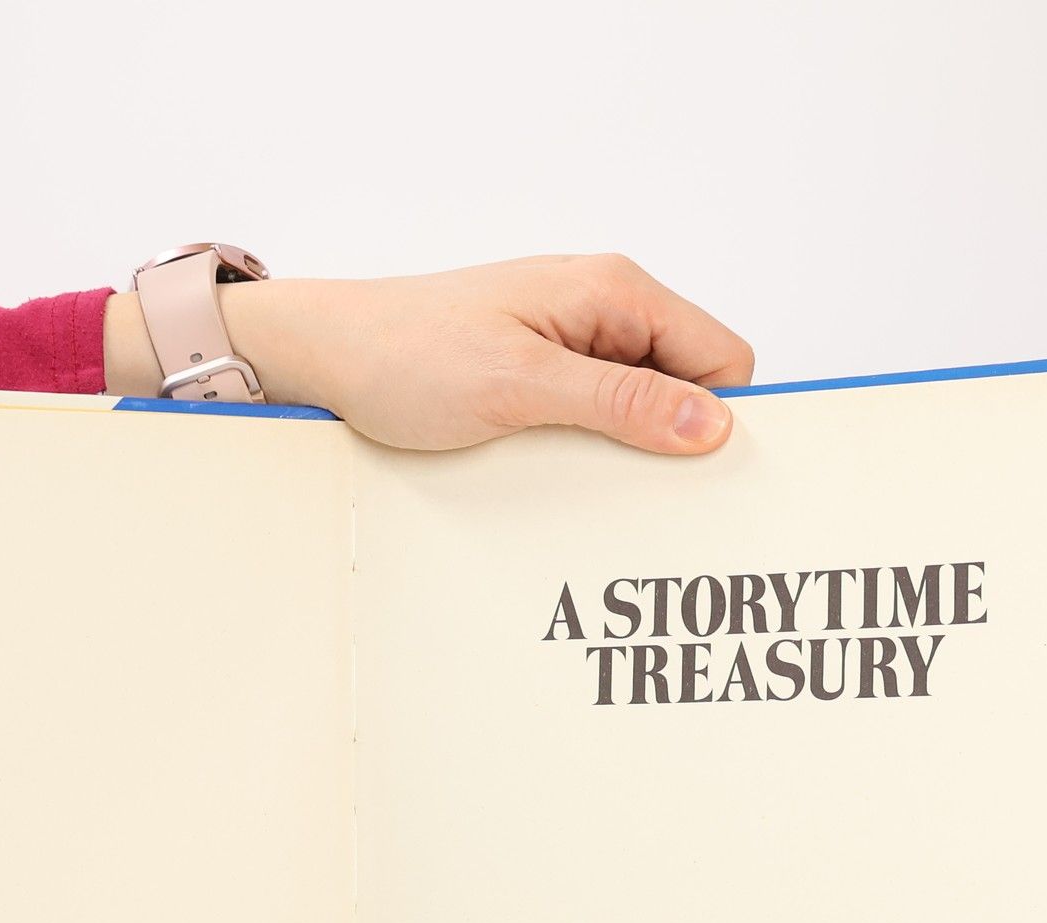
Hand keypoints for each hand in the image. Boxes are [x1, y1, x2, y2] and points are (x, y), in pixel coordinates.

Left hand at [104, 254, 754, 454]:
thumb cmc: (406, 352)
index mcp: (613, 292)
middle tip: (650, 507)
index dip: (721, 420)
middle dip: (676, 446)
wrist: (324, 357)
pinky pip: (592, 421)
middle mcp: (600, 312)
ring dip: (627, 457)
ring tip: (596, 498)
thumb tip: (709, 423)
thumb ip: (619, 400)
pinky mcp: (537, 379)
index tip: (703, 481)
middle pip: (686, 388)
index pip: (721, 358)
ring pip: (638, 411)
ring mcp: (568, 347)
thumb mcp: (521, 385)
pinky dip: (588, 455)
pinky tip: (564, 485)